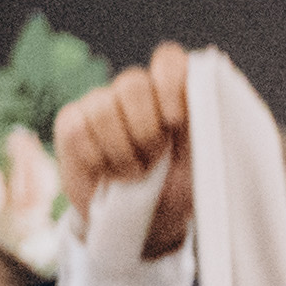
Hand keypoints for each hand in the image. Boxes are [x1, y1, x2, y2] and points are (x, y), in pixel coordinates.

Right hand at [55, 42, 201, 255]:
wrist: (144, 225)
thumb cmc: (179, 189)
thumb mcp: (206, 165)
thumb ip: (209, 132)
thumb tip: (214, 107)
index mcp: (173, 94)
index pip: (168, 60)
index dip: (169, 82)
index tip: (175, 119)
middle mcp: (136, 93)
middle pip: (133, 83)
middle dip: (146, 130)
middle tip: (156, 160)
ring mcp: (100, 104)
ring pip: (103, 109)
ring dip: (123, 151)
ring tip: (135, 173)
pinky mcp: (72, 123)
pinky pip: (78, 130)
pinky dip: (97, 159)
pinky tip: (108, 172)